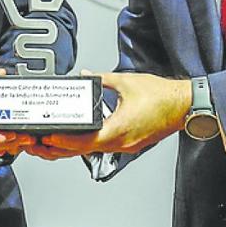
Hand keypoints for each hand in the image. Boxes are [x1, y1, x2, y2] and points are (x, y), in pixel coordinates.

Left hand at [30, 72, 189, 156]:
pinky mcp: (130, 143)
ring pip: (93, 151)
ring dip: (72, 148)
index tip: (48, 137)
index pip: (85, 141)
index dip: (64, 141)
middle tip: (40, 144)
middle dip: (60, 148)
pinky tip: (76, 138)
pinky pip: (104, 147)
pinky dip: (87, 144)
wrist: (185, 106)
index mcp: (119, 129)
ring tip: (52, 142)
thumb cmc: (162, 96)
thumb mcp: (126, 82)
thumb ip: (101, 79)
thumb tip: (86, 75)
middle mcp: (121, 142)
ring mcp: (125, 145)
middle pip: (84, 150)